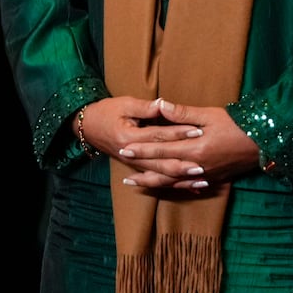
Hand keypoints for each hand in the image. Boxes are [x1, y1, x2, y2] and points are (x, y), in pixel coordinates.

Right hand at [78, 96, 205, 189]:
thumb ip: (145, 107)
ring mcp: (134, 164)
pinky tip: (191, 189)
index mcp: (129, 137)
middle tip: (204, 163)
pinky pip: (158, 179)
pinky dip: (174, 184)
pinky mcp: (137, 167)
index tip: (198, 130)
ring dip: (181, 179)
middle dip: (184, 163)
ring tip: (201, 179)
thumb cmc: (105, 112)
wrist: (87, 127)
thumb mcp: (124, 104)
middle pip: (162, 162)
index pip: (159, 135)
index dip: (179, 132)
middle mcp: (132, 155)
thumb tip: (164, 104)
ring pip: (161, 175)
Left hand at [113, 99, 259, 191]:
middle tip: (123, 169)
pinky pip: (190, 186)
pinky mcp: (215, 178)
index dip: (142, 149)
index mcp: (195, 148)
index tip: (124, 148)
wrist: (264, 142)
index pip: (162, 149)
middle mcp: (198, 166)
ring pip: (175, 182)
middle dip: (143, 169)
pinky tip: (166, 188)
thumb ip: (184, 113)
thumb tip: (161, 106)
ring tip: (136, 183)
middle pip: (164, 170)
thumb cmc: (237, 125)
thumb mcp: (210, 115)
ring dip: (154, 183)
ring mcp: (206, 174)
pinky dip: (175, 188)